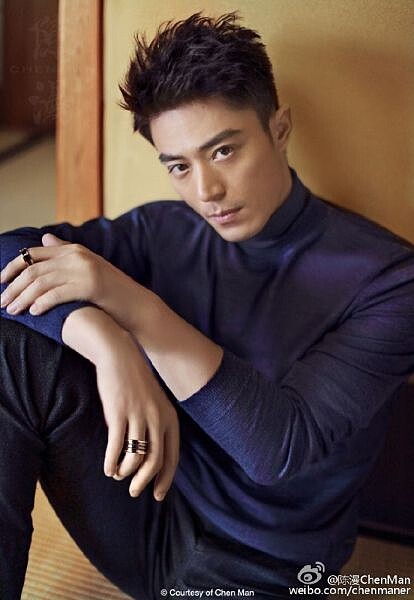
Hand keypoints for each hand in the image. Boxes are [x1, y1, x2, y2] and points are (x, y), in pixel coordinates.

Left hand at [0, 234, 140, 329]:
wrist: (136, 306)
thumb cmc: (110, 292)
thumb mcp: (88, 267)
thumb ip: (66, 254)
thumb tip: (45, 238)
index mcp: (74, 250)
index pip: (33, 254)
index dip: (11, 268)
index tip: (0, 282)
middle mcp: (77, 256)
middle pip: (33, 269)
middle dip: (13, 287)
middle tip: (1, 302)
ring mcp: (84, 269)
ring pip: (41, 282)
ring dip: (22, 298)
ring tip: (13, 311)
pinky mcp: (90, 286)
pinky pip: (57, 293)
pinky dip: (42, 303)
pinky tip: (34, 313)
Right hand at [96, 330, 179, 500]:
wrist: (120, 355)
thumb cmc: (135, 381)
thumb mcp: (154, 403)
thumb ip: (156, 425)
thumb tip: (151, 456)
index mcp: (170, 418)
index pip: (172, 456)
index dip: (165, 479)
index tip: (157, 495)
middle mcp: (158, 418)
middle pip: (155, 461)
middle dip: (144, 481)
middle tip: (134, 492)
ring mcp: (139, 416)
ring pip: (136, 457)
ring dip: (126, 472)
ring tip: (117, 475)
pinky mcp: (119, 413)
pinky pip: (116, 446)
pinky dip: (111, 462)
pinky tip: (107, 468)